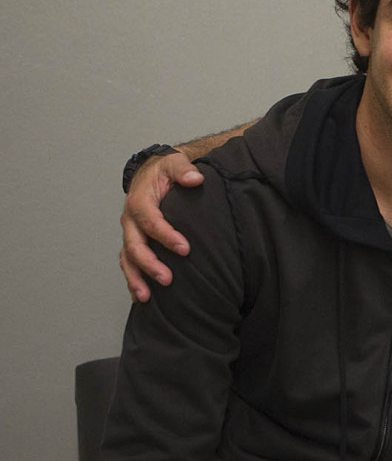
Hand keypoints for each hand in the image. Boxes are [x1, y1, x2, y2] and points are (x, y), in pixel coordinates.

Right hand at [119, 152, 204, 300]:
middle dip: (149, 264)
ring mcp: (130, 232)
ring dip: (135, 278)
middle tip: (168, 279)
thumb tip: (195, 178)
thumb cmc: (164, 171)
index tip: (185, 249)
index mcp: (140, 201)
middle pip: (134, 245)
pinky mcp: (133, 241)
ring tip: (146, 297)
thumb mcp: (174, 163)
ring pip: (127, 258)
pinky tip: (141, 296)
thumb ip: (183, 169)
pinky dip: (133, 279)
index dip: (166, 236)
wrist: (152, 172)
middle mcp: (130, 220)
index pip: (151, 221)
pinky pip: (129, 262)